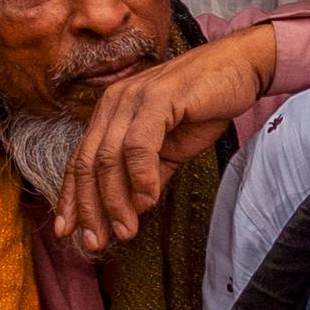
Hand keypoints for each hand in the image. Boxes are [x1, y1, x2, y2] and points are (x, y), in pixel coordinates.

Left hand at [56, 23, 277, 255]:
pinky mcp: (158, 97)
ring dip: (116, 200)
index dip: (72, 198)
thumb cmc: (205, 104)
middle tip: (97, 242)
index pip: (80, 161)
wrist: (241, 68)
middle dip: (89, 208)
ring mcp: (134, 98)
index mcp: (111, 113)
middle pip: (88, 163)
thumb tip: (132, 209)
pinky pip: (139, 144)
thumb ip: (148, 176)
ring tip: (126, 230)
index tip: (68, 232)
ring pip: (109, 157)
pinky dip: (141, 176)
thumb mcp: (170, 148)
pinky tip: (149, 200)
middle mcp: (115, 103)